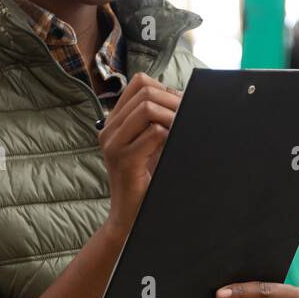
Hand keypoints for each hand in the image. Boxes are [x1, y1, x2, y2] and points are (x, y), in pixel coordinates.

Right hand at [99, 73, 180, 234]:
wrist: (129, 214)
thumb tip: (184, 97)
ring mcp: (113, 144)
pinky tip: (176, 146)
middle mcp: (109, 129)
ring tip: (183, 130)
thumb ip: (157, 121)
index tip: (180, 104)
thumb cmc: (145, 178)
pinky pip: (154, 133)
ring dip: (173, 116)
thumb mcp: (149, 143)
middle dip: (173, 100)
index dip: (165, 88)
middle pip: (145, 92)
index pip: (138, 83)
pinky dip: (171, 135)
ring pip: (147, 109)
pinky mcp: (124, 159)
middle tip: (189, 115)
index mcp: (114, 121)